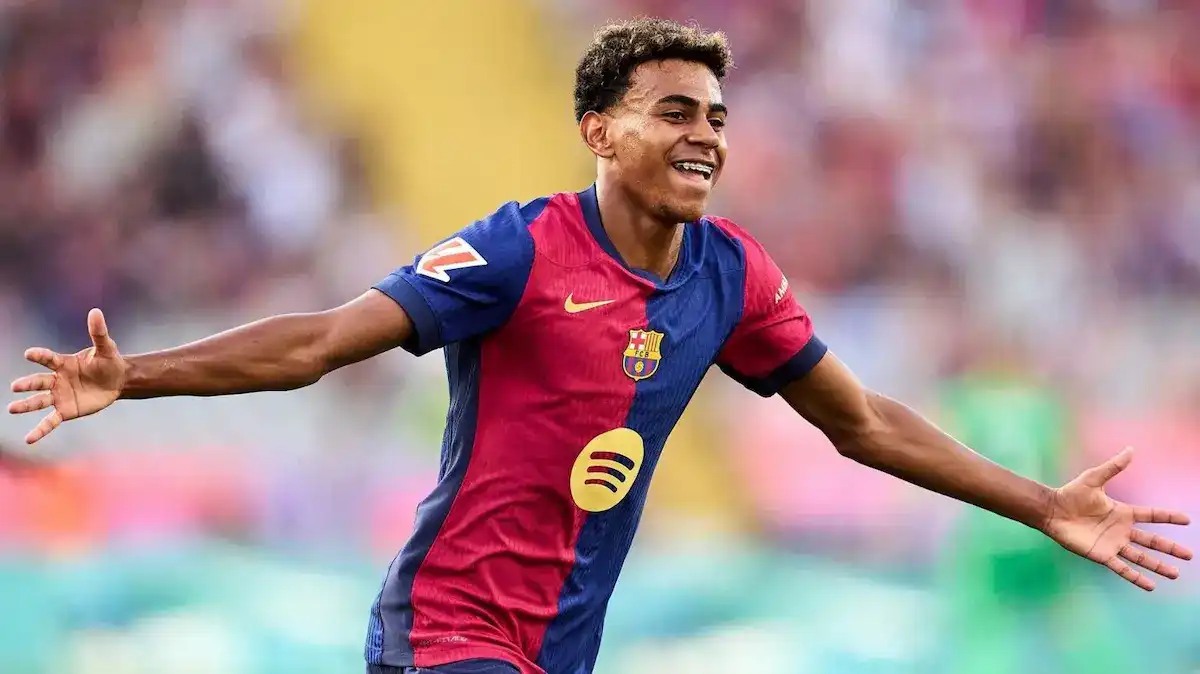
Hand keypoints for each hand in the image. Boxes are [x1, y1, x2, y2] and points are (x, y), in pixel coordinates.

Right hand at [8, 309, 126, 444]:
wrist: (118, 381)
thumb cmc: (109, 362)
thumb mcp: (106, 348)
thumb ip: (98, 332)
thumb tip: (96, 311)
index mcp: (64, 363)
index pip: (48, 358)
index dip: (39, 355)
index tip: (29, 353)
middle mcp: (57, 380)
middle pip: (38, 382)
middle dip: (27, 384)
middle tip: (14, 387)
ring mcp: (59, 396)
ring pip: (39, 401)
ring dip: (26, 405)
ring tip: (12, 408)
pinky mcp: (65, 411)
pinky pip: (50, 421)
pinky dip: (40, 430)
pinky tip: (29, 439)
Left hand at [1045, 447, 1192, 590]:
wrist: (1052, 510)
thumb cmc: (1071, 493)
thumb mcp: (1094, 478)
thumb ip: (1113, 467)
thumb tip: (1130, 450)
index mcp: (1122, 512)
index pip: (1151, 515)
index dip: (1168, 517)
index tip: (1186, 520)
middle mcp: (1121, 530)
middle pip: (1152, 541)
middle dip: (1170, 548)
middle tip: (1189, 555)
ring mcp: (1113, 544)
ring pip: (1141, 557)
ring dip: (1158, 566)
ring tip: (1175, 574)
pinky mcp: (1102, 555)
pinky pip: (1122, 568)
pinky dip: (1136, 577)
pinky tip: (1150, 585)